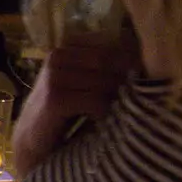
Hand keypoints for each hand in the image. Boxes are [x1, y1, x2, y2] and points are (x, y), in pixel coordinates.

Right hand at [12, 37, 134, 176]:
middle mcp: (58, 55)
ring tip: (119, 111)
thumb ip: (106, 68)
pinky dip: (104, 113)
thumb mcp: (84, 82)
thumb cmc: (65, 111)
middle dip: (126, 80)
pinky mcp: (55, 98)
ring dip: (117, 98)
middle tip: (136, 99)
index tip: (141, 78)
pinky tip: (100, 121)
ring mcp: (55, 75)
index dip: (131, 60)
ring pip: (105, 80)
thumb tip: (150, 61)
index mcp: (67, 45)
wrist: (32, 139)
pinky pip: (95, 101)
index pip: (111, 43)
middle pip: (111, 60)